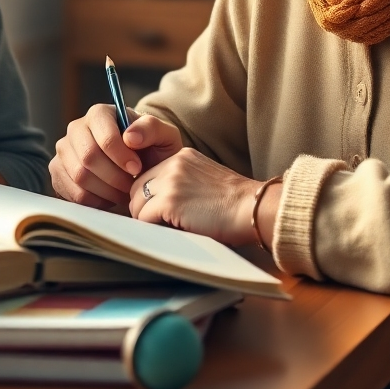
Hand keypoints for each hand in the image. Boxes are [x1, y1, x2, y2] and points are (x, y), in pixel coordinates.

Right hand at [49, 104, 182, 210]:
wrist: (139, 167)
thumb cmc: (151, 149)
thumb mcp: (163, 136)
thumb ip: (152, 128)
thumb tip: (130, 137)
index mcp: (100, 114)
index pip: (104, 137)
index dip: (120, 156)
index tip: (137, 169)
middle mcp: (76, 128)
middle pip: (88, 158)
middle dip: (114, 177)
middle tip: (132, 185)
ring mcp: (64, 151)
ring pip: (80, 177)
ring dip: (107, 190)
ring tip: (124, 191)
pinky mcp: (58, 173)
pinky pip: (73, 193)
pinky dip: (96, 200)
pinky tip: (110, 196)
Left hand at [128, 148, 274, 246]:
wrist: (253, 208)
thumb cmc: (235, 204)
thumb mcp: (205, 180)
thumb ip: (182, 183)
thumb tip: (157, 204)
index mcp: (182, 157)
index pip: (148, 175)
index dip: (149, 196)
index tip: (156, 211)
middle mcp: (173, 164)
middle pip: (136, 187)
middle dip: (143, 207)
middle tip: (157, 223)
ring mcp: (170, 181)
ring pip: (136, 203)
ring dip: (146, 219)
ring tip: (165, 228)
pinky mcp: (169, 201)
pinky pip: (144, 217)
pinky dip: (152, 228)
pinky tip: (170, 231)